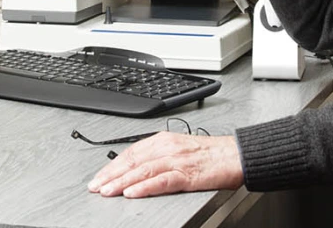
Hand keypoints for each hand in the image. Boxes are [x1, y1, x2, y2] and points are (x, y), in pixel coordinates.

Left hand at [87, 132, 243, 197]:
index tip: (99, 176)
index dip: (112, 165)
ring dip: (121, 182)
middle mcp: (167, 147)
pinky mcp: (188, 174)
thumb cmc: (210, 155)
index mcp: (163, 140)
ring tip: (107, 191)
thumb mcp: (179, 149)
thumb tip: (137, 169)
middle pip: (132, 161)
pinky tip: (132, 192)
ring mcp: (177, 160)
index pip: (130, 152)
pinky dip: (145, 187)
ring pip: (142, 171)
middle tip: (96, 186)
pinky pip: (162, 181)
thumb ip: (159, 156)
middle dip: (111, 175)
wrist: (236, 155)